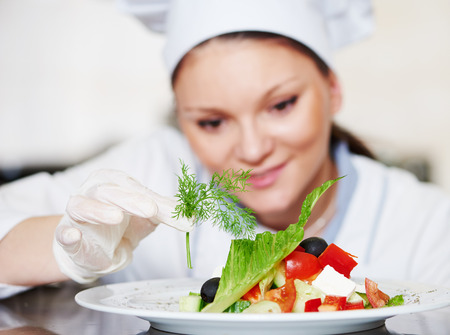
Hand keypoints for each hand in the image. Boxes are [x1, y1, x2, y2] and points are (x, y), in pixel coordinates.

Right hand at [53, 169, 192, 282]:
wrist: (95, 250)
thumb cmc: (121, 225)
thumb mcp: (147, 217)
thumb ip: (167, 214)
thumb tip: (193, 217)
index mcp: (115, 183)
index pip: (135, 188)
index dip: (154, 199)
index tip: (171, 211)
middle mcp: (93, 192)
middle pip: (109, 191)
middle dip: (130, 199)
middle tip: (150, 209)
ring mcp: (77, 214)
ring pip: (82, 206)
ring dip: (98, 210)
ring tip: (116, 217)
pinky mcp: (65, 235)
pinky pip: (63, 234)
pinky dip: (67, 235)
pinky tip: (73, 237)